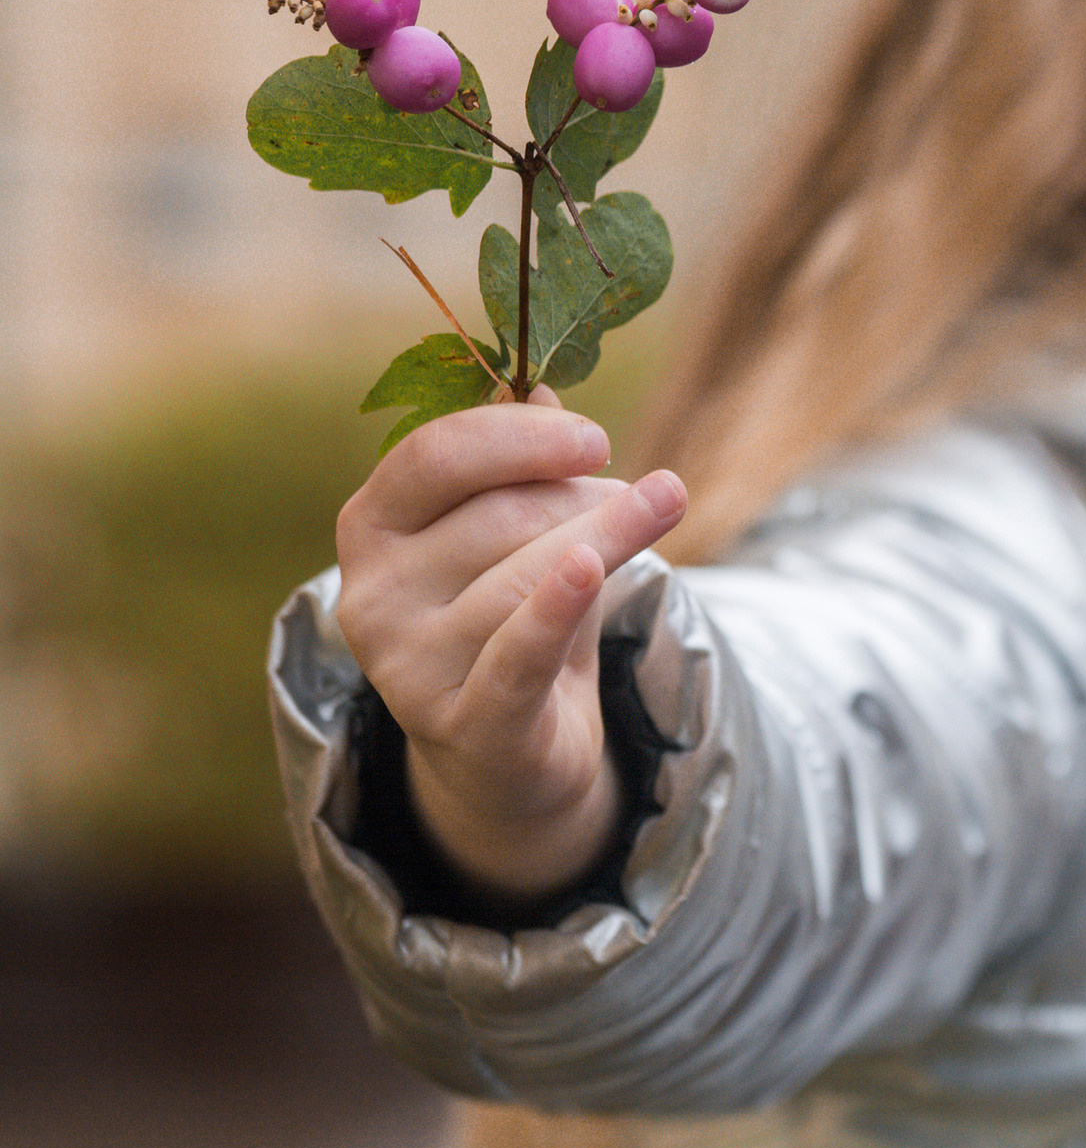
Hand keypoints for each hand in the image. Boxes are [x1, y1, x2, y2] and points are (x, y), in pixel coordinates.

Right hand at [333, 387, 687, 902]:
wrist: (506, 755)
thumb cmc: (508, 621)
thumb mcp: (514, 536)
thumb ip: (522, 469)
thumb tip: (541, 393)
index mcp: (371, 529)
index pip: (435, 456)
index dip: (519, 438)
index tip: (596, 438)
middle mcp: (370, 595)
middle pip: (499, 515)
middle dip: (583, 499)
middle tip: (637, 500)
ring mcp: (408, 665)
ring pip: (526, 575)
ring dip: (607, 540)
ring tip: (652, 518)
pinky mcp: (464, 722)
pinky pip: (518, 652)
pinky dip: (557, 606)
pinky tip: (593, 566)